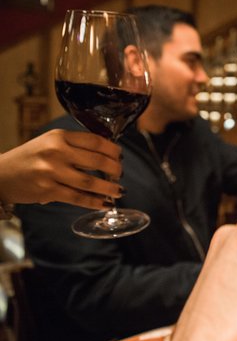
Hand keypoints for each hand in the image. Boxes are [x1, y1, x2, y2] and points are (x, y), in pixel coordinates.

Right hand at [0, 130, 121, 207]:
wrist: (0, 174)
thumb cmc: (31, 158)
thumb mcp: (50, 142)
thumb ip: (75, 145)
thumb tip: (108, 154)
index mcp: (59, 136)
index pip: (96, 141)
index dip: (114, 150)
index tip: (120, 156)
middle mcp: (56, 152)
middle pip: (98, 161)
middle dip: (115, 170)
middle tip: (120, 174)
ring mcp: (51, 172)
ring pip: (90, 182)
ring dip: (109, 189)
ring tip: (119, 191)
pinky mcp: (47, 191)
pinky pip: (78, 198)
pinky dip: (95, 202)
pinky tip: (105, 204)